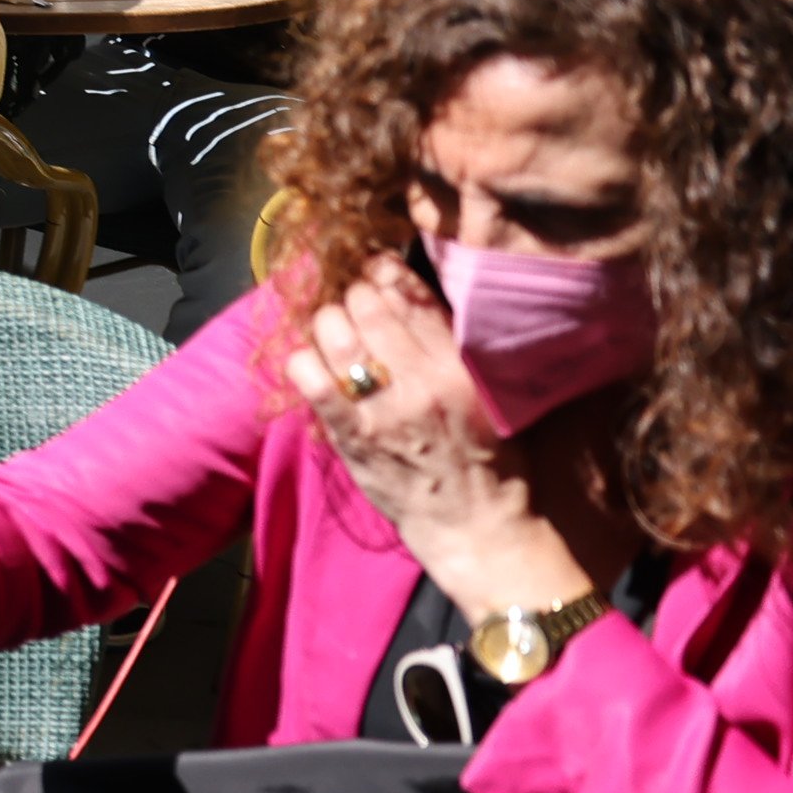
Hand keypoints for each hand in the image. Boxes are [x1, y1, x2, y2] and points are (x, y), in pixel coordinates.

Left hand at [276, 258, 608, 609]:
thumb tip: (411, 295)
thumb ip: (454, 345)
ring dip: (326, 323)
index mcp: (461, 366)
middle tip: (353, 304)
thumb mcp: (490, 391)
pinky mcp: (350, 435)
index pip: (412, 296)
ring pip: (333, 332)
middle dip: (353, 295)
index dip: (384, 271)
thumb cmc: (488, 455)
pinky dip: (303, 360)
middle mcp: (421, 381)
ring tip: (333, 333)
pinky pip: (309, 379)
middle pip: (367, 305)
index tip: (374, 268)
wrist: (476, 524)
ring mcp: (382, 409)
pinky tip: (311, 364)